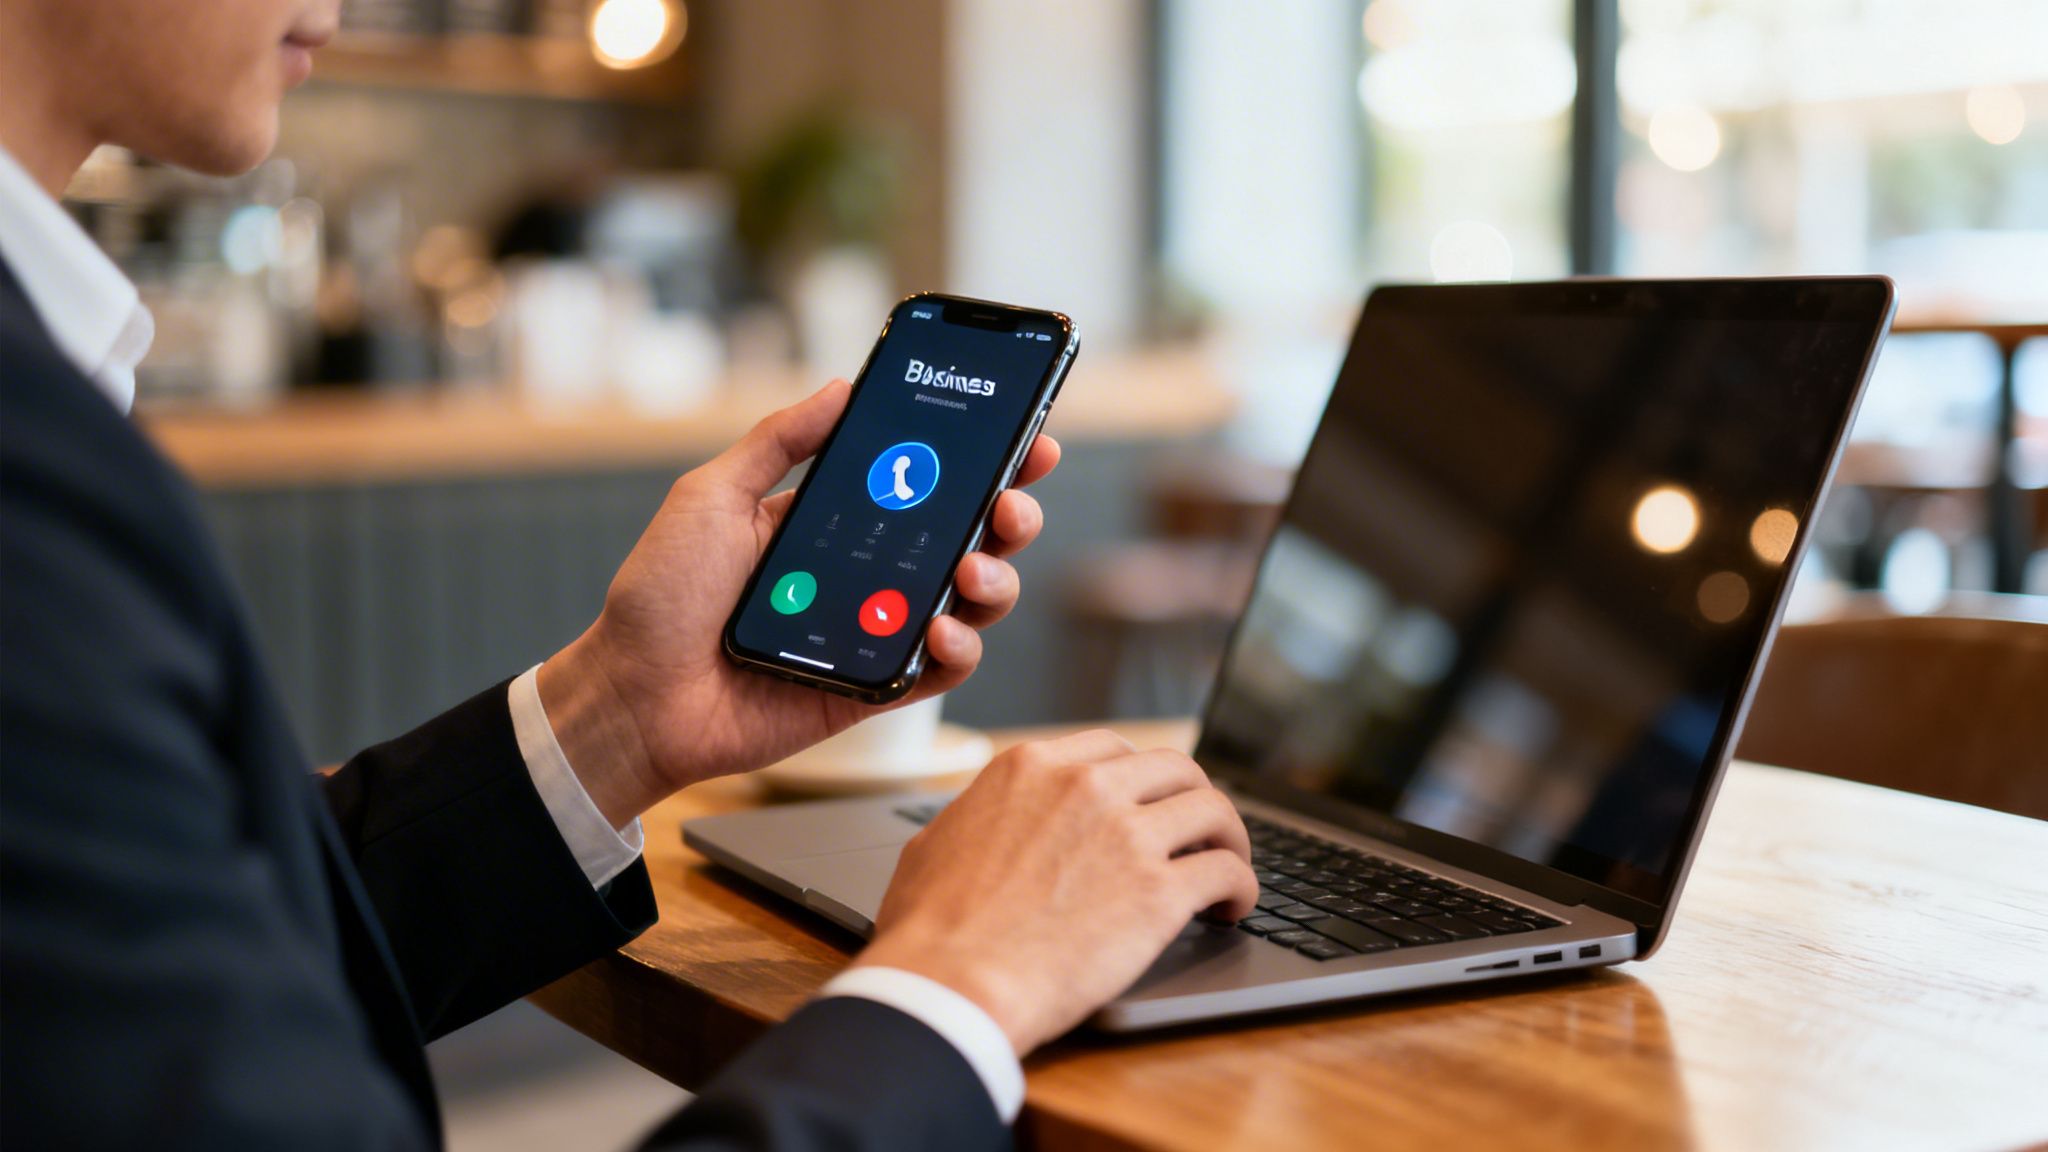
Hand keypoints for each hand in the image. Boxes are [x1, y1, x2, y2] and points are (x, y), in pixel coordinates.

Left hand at [537, 380, 1060, 825]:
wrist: (633, 695)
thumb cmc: (660, 597)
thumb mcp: (711, 496)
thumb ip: (779, 442)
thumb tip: (841, 386)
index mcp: (836, 521)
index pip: (927, 483)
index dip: (984, 462)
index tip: (1026, 439)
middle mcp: (868, 575)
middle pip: (968, 539)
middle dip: (1009, 515)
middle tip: (1010, 503)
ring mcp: (876, 632)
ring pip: (971, 604)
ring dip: (994, 580)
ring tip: (972, 569)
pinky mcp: (873, 689)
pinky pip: (939, 671)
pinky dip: (958, 650)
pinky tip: (942, 630)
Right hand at [851, 730, 1257, 1055]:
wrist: (951, 984)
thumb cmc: (929, 929)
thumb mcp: (936, 841)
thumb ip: (977, 818)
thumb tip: (983, 823)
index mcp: (1032, 768)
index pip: (1113, 747)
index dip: (1142, 777)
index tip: (1149, 803)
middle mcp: (1086, 786)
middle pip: (1175, 768)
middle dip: (1192, 799)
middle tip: (1198, 834)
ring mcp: (1127, 835)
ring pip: (1212, 810)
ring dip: (1229, 838)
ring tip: (1228, 867)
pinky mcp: (1159, 893)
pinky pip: (1226, 871)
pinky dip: (1240, 887)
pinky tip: (1232, 908)